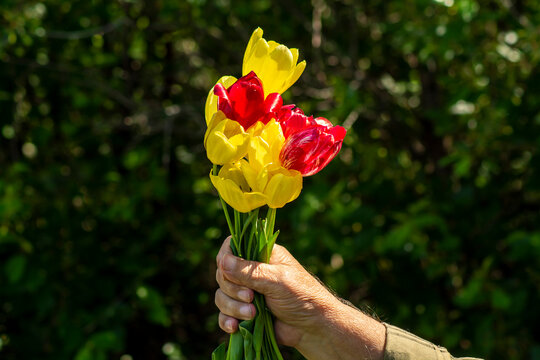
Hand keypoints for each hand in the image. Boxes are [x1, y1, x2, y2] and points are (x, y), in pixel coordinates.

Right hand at [214, 236, 385, 359]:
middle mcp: (252, 272)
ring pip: (221, 295)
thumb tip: (223, 261)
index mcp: (262, 255)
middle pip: (222, 274)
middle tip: (251, 297)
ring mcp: (247, 293)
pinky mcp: (244, 313)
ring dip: (232, 307)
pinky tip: (234, 327)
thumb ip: (250, 272)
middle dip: (233, 289)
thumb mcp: (278, 280)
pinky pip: (224, 314)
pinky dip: (227, 320)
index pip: (232, 247)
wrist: (313, 328)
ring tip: (252, 315)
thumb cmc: (303, 297)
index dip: (225, 258)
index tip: (227, 270)